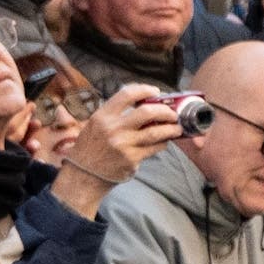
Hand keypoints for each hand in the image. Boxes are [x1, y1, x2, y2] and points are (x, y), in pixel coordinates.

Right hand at [53, 85, 183, 214]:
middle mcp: (113, 128)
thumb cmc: (92, 146)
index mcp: (103, 115)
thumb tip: (144, 103)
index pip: (127, 95)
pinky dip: (163, 143)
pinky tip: (165, 141)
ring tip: (177, 128)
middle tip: (173, 114)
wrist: (85, 173)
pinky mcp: (132, 159)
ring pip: (156, 132)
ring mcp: (124, 144)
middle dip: (165, 111)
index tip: (156, 92)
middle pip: (147, 112)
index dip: (145, 90)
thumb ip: (116, 113)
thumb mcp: (97, 123)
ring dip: (171, 129)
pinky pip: (155, 148)